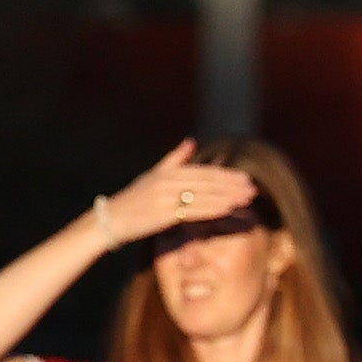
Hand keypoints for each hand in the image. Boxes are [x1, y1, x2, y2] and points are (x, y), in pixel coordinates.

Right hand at [96, 140, 255, 246]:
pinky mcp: (163, 214)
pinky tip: (228, 209)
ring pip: (204, 195)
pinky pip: (194, 210)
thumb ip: (174, 159)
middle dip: (232, 186)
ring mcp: (165, 198)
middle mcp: (168, 182)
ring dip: (228, 197)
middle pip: (207, 183)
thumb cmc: (131, 200)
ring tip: (247, 199)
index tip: (245, 179)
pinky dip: (213, 209)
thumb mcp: (152, 175)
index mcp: (168, 172)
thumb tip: (191, 141)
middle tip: (253, 189)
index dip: (226, 175)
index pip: (204, 172)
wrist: (108, 220)